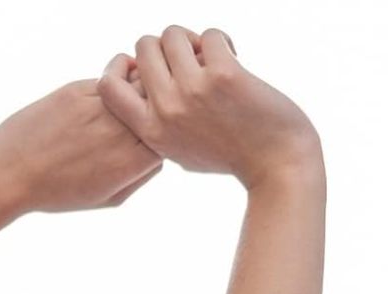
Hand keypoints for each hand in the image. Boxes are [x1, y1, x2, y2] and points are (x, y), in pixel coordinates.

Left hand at [0, 80, 161, 214]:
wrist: (12, 172)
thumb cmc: (60, 192)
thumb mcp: (109, 198)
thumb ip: (140, 176)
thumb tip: (159, 154)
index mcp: (131, 162)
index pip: (168, 136)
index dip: (166, 134)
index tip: (157, 137)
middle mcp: (120, 131)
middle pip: (156, 105)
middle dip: (155, 106)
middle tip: (147, 110)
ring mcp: (99, 106)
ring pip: (135, 85)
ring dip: (136, 90)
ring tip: (126, 101)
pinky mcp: (77, 89)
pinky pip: (107, 80)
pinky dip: (112, 85)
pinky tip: (102, 98)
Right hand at [99, 27, 320, 189]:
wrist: (279, 166)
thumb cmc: (231, 157)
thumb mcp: (182, 150)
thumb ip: (158, 122)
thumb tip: (141, 78)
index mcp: (152, 131)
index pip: (108, 86)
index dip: (125, 66)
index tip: (150, 69)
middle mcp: (167, 111)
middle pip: (144, 47)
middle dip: (168, 47)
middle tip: (192, 63)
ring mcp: (194, 91)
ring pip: (173, 34)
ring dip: (194, 40)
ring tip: (213, 59)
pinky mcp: (223, 75)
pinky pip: (210, 35)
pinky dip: (223, 42)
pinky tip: (235, 59)